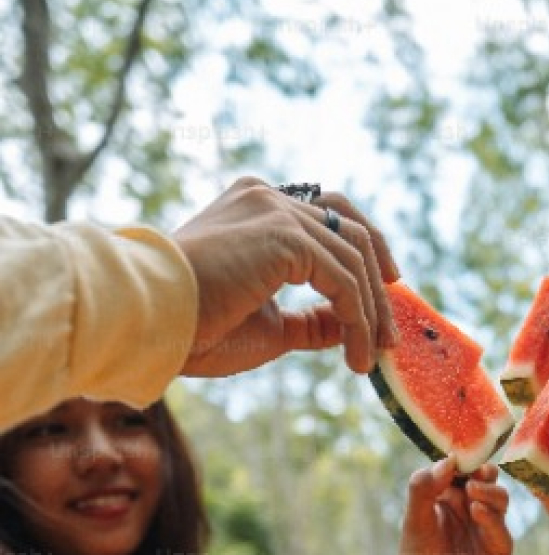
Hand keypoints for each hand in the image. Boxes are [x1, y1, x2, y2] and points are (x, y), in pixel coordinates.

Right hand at [173, 177, 399, 376]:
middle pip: (352, 228)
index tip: (385, 291)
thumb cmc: (194, 326)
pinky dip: (358, 321)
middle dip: (380, 280)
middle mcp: (268, 198)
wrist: (150, 319)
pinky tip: (355, 357)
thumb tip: (344, 327)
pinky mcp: (284, 236)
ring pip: (354, 257)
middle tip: (392, 331)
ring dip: (372, 312)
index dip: (365, 252)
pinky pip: (344, 280)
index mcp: (256, 206)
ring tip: (373, 357)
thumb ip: (307, 318)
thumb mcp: (267, 323)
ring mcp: (276, 210)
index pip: (328, 215)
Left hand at [392, 458, 511, 554]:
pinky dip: (491, 517)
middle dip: (483, 471)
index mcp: (446, 498)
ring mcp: (486, 527)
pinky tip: (477, 511)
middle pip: (484, 479)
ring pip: (499, 498)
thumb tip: (447, 460)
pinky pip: (501, 527)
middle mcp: (469, 509)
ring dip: (489, 491)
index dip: (462, 460)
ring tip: (473, 492)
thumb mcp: (414, 522)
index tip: (461, 453)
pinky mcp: (499, 548)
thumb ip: (424, 488)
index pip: (458, 471)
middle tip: (477, 470)